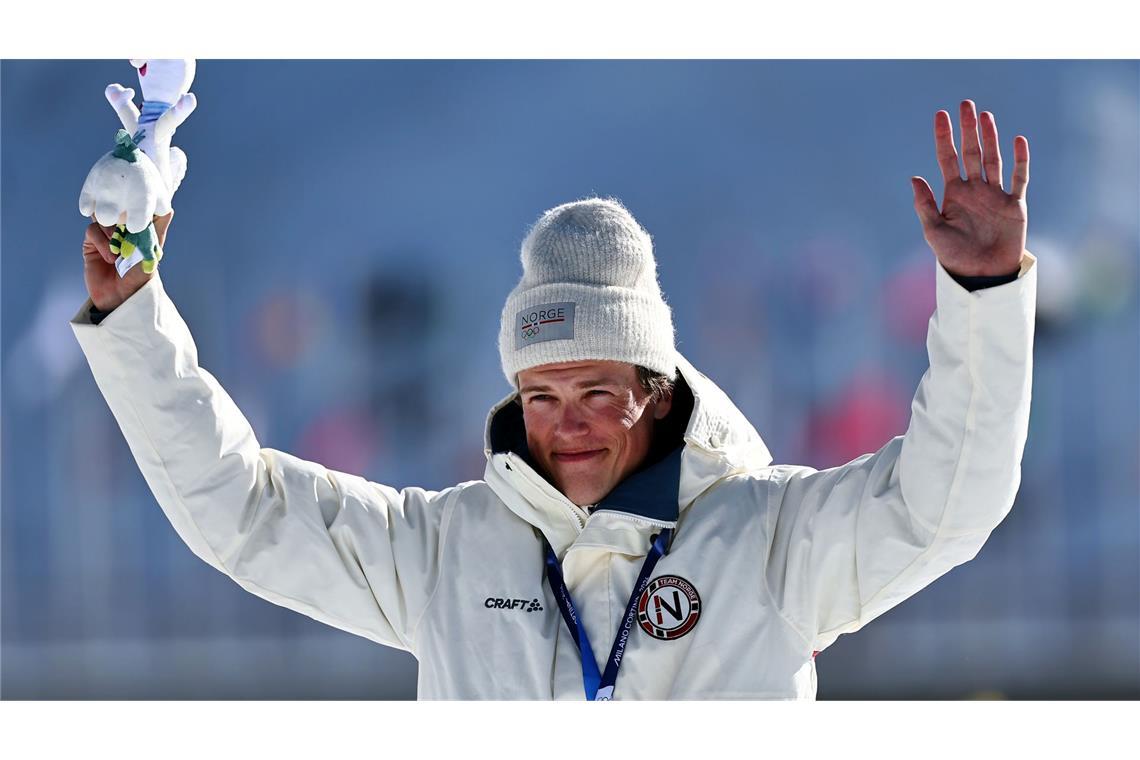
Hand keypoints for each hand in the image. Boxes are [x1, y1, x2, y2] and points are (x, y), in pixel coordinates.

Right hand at [83, 211, 172, 311]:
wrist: (120, 296)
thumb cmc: (140, 275)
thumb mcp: (151, 251)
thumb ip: (157, 230)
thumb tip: (168, 209)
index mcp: (137, 230)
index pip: (132, 210)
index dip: (133, 209)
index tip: (137, 212)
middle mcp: (120, 231)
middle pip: (115, 210)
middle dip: (120, 219)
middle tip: (126, 230)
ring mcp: (105, 237)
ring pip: (103, 218)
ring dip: (112, 232)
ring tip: (120, 250)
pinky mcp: (91, 244)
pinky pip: (92, 231)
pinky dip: (101, 242)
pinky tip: (110, 257)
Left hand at [910, 100, 1028, 277]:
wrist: (981, 275)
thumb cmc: (954, 256)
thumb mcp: (933, 231)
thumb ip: (924, 205)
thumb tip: (914, 177)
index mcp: (953, 193)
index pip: (948, 158)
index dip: (944, 137)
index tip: (940, 115)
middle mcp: (974, 189)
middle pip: (971, 152)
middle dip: (968, 129)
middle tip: (965, 104)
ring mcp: (995, 195)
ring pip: (993, 159)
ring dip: (990, 137)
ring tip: (986, 116)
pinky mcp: (1014, 205)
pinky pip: (1019, 178)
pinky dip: (1020, 160)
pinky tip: (1018, 140)